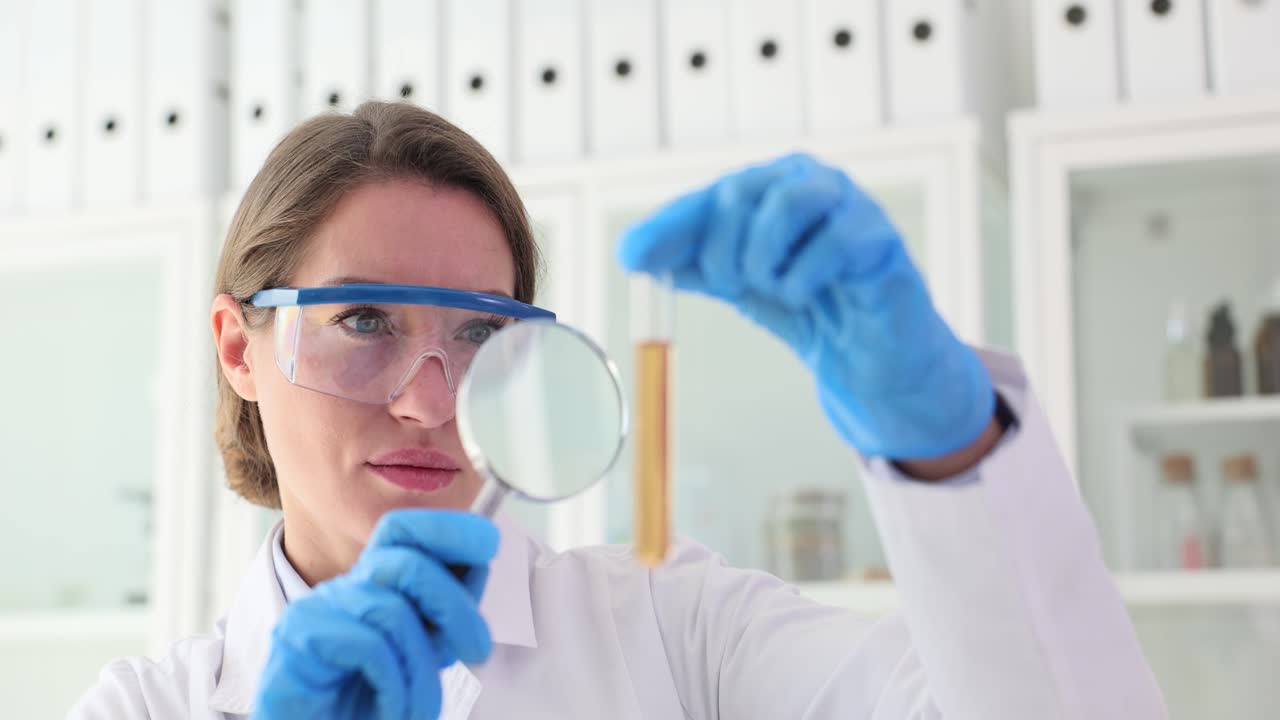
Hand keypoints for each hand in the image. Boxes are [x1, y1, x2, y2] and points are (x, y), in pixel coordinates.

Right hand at [254, 510, 497, 719]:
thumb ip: (443, 615)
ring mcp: (318, 610)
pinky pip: (369, 646)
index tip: (489, 542)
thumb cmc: (366, 705)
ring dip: (421, 669)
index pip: (404, 532)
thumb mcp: (419, 654)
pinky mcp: (298, 639)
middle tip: (478, 649)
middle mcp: (345, 589)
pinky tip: (389, 709)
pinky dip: (393, 685)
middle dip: (454, 605)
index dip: (447, 528)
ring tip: (419, 708)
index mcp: (372, 587)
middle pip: (407, 563)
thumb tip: (477, 566)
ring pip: (393, 611)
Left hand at [618, 153, 993, 458]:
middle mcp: (806, 180)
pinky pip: (828, 244)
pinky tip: (808, 294)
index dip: (668, 227)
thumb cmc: (810, 307)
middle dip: (721, 252)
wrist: (868, 358)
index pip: (708, 197)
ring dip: (763, 259)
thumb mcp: (740, 284)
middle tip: (733, 286)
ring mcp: (846, 202)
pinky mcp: (878, 237)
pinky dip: (803, 279)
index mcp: (768, 186)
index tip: (630, 258)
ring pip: (785, 203)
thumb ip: (695, 264)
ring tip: (774, 287)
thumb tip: (635, 254)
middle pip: (739, 192)